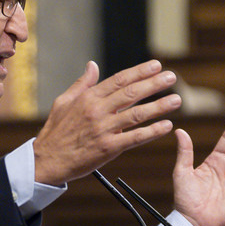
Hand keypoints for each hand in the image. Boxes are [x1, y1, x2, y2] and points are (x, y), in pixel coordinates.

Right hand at [33, 60, 181, 185]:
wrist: (47, 160)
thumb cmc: (55, 131)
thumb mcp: (64, 102)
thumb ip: (82, 84)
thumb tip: (92, 65)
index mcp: (88, 98)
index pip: (119, 80)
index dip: (140, 72)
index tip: (156, 66)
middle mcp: (98, 111)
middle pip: (131, 93)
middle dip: (154, 84)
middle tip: (172, 78)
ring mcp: (104, 130)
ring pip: (137, 114)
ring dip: (159, 106)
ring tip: (176, 100)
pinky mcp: (108, 148)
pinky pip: (135, 138)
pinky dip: (152, 131)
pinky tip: (166, 126)